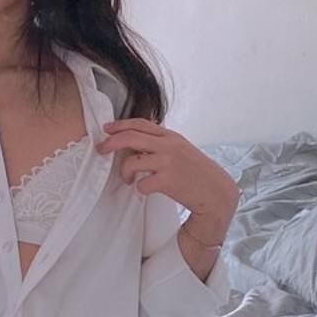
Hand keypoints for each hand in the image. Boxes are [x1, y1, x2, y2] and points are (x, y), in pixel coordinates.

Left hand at [97, 118, 238, 234]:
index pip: (141, 124)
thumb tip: (136, 145)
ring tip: (129, 179)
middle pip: (131, 137)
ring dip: (125, 172)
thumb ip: (162, 144)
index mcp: (171, 137)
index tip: (107, 128)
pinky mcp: (167, 180)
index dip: (121, 124)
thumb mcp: (182, 150)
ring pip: (132, 161)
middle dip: (111, 142)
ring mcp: (168, 162)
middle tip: (101, 149)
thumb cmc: (197, 173)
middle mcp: (168, 146)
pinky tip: (147, 190)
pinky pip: (141, 184)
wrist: (216, 192)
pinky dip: (140, 188)